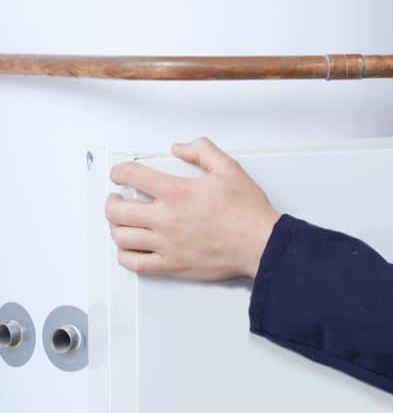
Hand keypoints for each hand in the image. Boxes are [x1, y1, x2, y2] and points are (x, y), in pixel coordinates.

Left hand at [105, 137, 279, 279]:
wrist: (260, 243)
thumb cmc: (247, 211)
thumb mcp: (229, 168)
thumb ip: (202, 150)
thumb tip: (180, 148)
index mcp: (177, 192)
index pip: (132, 176)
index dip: (119, 172)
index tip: (120, 174)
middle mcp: (166, 218)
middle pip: (117, 210)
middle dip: (112, 201)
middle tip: (117, 198)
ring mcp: (166, 244)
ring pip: (121, 237)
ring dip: (116, 226)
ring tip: (122, 221)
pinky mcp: (172, 264)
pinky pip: (135, 263)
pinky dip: (124, 255)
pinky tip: (130, 247)